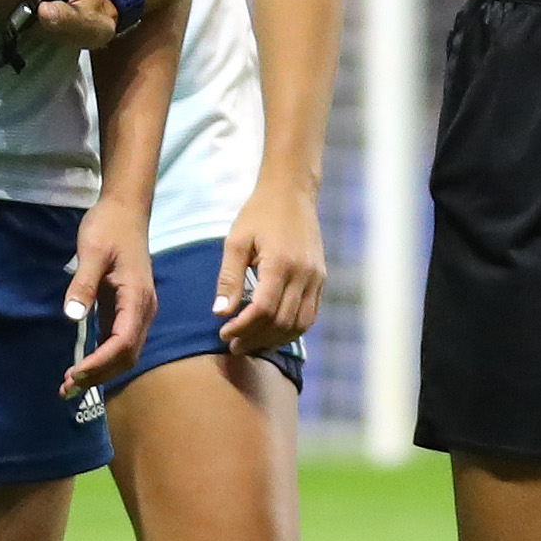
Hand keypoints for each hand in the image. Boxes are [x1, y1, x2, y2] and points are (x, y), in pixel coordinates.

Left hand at [62, 197, 154, 393]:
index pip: (123, 343)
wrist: (125, 209)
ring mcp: (138, 311)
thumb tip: (72, 318)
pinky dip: (103, 358)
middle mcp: (143, 310)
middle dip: (100, 375)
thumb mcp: (92, 252)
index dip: (100, 363)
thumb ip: (83, 285)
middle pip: (127, 356)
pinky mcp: (128, 309)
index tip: (75, 374)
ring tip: (71, 384)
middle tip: (67, 388)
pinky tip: (84, 366)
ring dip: (102, 371)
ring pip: (126, 353)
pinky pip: (119, 342)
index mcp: (138, 298)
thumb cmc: (108, 227)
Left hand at [215, 175, 326, 355]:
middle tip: (234, 346)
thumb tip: (220, 313)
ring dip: (274, 340)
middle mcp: (303, 274)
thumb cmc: (259, 214)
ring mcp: (316, 278)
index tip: (224, 334)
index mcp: (280, 263)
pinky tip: (271, 333)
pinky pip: (310, 315)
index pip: (263, 309)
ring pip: (300, 324)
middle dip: (255, 339)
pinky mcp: (321, 279)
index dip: (242, 328)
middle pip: (281, 321)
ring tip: (251, 344)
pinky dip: (291, 330)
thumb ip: (229, 278)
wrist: (292, 194)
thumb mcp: (236, 242)